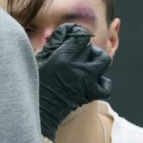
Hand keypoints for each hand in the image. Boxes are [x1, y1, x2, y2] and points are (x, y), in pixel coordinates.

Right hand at [36, 23, 112, 140]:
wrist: (39, 112)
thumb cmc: (35, 83)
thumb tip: (67, 29)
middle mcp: (76, 69)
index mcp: (62, 58)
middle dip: (83, 47)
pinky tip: (92, 80)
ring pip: (104, 60)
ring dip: (97, 59)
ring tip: (87, 63)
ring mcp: (86, 82)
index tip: (72, 38)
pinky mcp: (90, 94)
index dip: (77, 34)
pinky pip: (106, 85)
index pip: (80, 36)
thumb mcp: (39, 58)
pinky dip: (102, 81)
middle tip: (75, 53)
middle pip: (90, 47)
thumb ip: (54, 41)